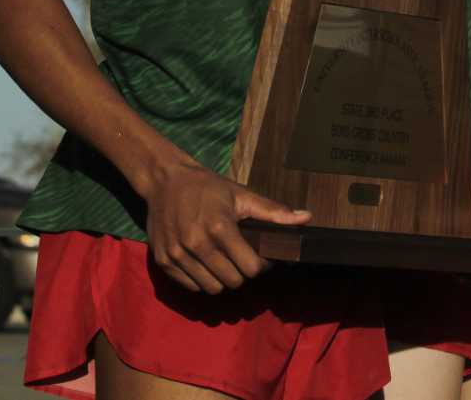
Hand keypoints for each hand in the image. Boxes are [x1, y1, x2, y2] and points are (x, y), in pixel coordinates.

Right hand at [142, 160, 308, 293]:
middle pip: (233, 282)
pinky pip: (192, 287)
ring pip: (212, 289)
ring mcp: (177, 255)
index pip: (251, 268)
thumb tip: (307, 218)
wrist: (164, 181)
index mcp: (220, 228)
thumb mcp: (241, 195)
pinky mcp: (163, 262)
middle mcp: (197, 244)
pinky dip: (202, 280)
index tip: (261, 257)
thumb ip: (273, 211)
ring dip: (222, 280)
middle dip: (243, 273)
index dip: (261, 266)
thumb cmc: (207, 187)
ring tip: (224, 262)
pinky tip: (205, 263)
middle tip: (241, 259)